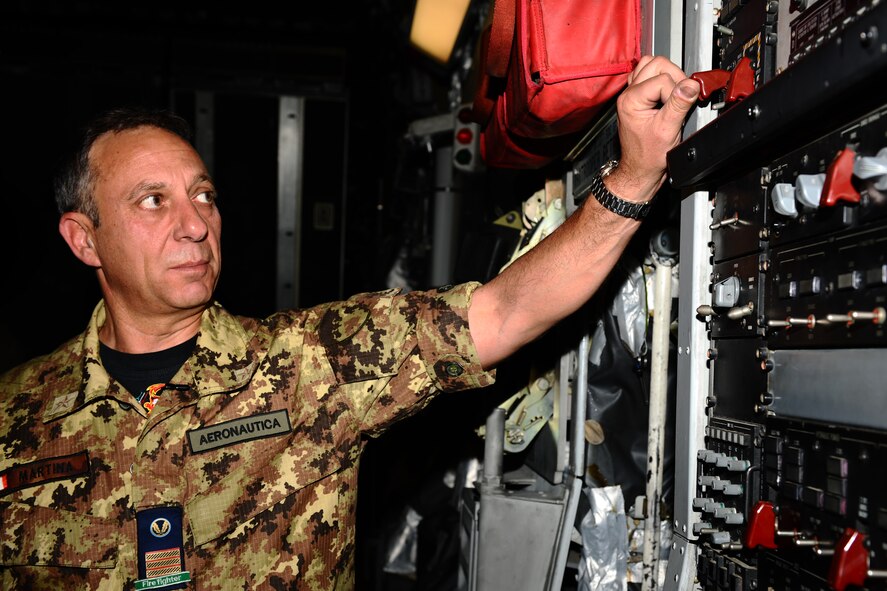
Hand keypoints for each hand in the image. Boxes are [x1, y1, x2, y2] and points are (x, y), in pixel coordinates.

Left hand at [610, 56, 699, 201]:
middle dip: (675, 77)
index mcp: (631, 100)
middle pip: (656, 63)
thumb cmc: (648, 156)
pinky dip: (660, 79)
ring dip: (668, 74)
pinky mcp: (638, 97)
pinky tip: (667, 94)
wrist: (640, 169)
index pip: (663, 79)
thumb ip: (679, 105)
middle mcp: (628, 93)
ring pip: (651, 65)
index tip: (681, 107)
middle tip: (682, 96)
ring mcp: (632, 94)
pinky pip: (648, 75)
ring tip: (675, 93)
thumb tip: (691, 85)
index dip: (677, 91)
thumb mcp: (667, 130)